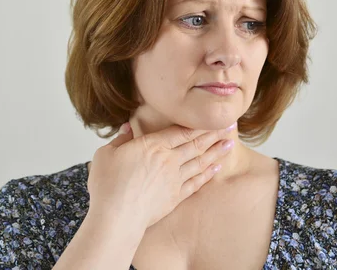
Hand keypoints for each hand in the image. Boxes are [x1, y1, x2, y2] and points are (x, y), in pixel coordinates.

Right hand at [87, 121, 236, 229]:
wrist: (116, 218)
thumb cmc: (107, 186)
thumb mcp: (106, 154)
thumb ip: (120, 140)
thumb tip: (128, 129)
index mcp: (152, 146)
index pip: (182, 131)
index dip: (199, 124)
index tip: (213, 118)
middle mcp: (168, 160)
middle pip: (196, 144)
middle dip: (214, 134)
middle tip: (230, 126)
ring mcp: (174, 179)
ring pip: (200, 161)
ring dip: (216, 152)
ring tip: (229, 144)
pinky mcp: (175, 197)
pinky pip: (196, 182)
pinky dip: (208, 174)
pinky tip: (217, 168)